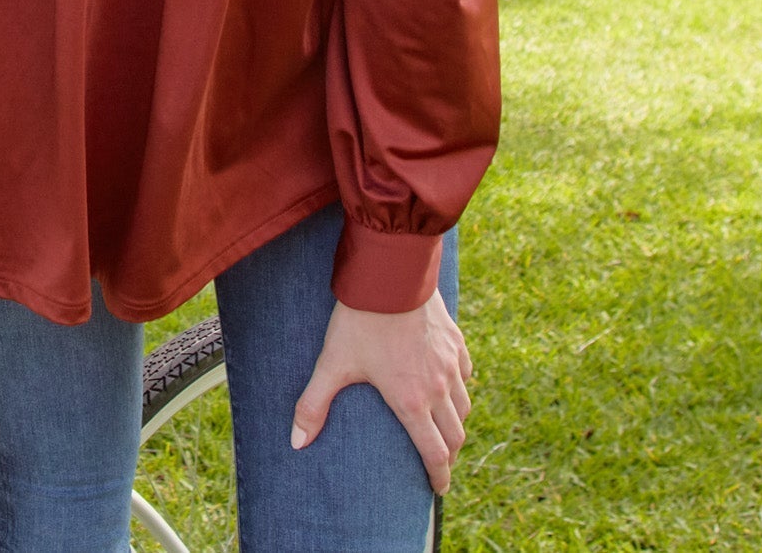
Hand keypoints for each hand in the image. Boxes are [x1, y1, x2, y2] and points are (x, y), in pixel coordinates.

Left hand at [291, 290, 471, 493]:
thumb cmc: (360, 319)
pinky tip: (450, 384)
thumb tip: (296, 443)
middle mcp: (438, 387)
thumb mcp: (332, 362)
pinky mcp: (455, 339)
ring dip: (457, 423)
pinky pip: (465, 372)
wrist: (390, 273)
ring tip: (445, 429)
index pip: (434, 452)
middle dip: (450, 455)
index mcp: (411, 401)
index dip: (438, 476)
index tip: (438, 490)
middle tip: (440, 464)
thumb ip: (313, 404)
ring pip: (464, 405)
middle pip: (456, 434)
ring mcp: (450, 362)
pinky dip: (460, 386)